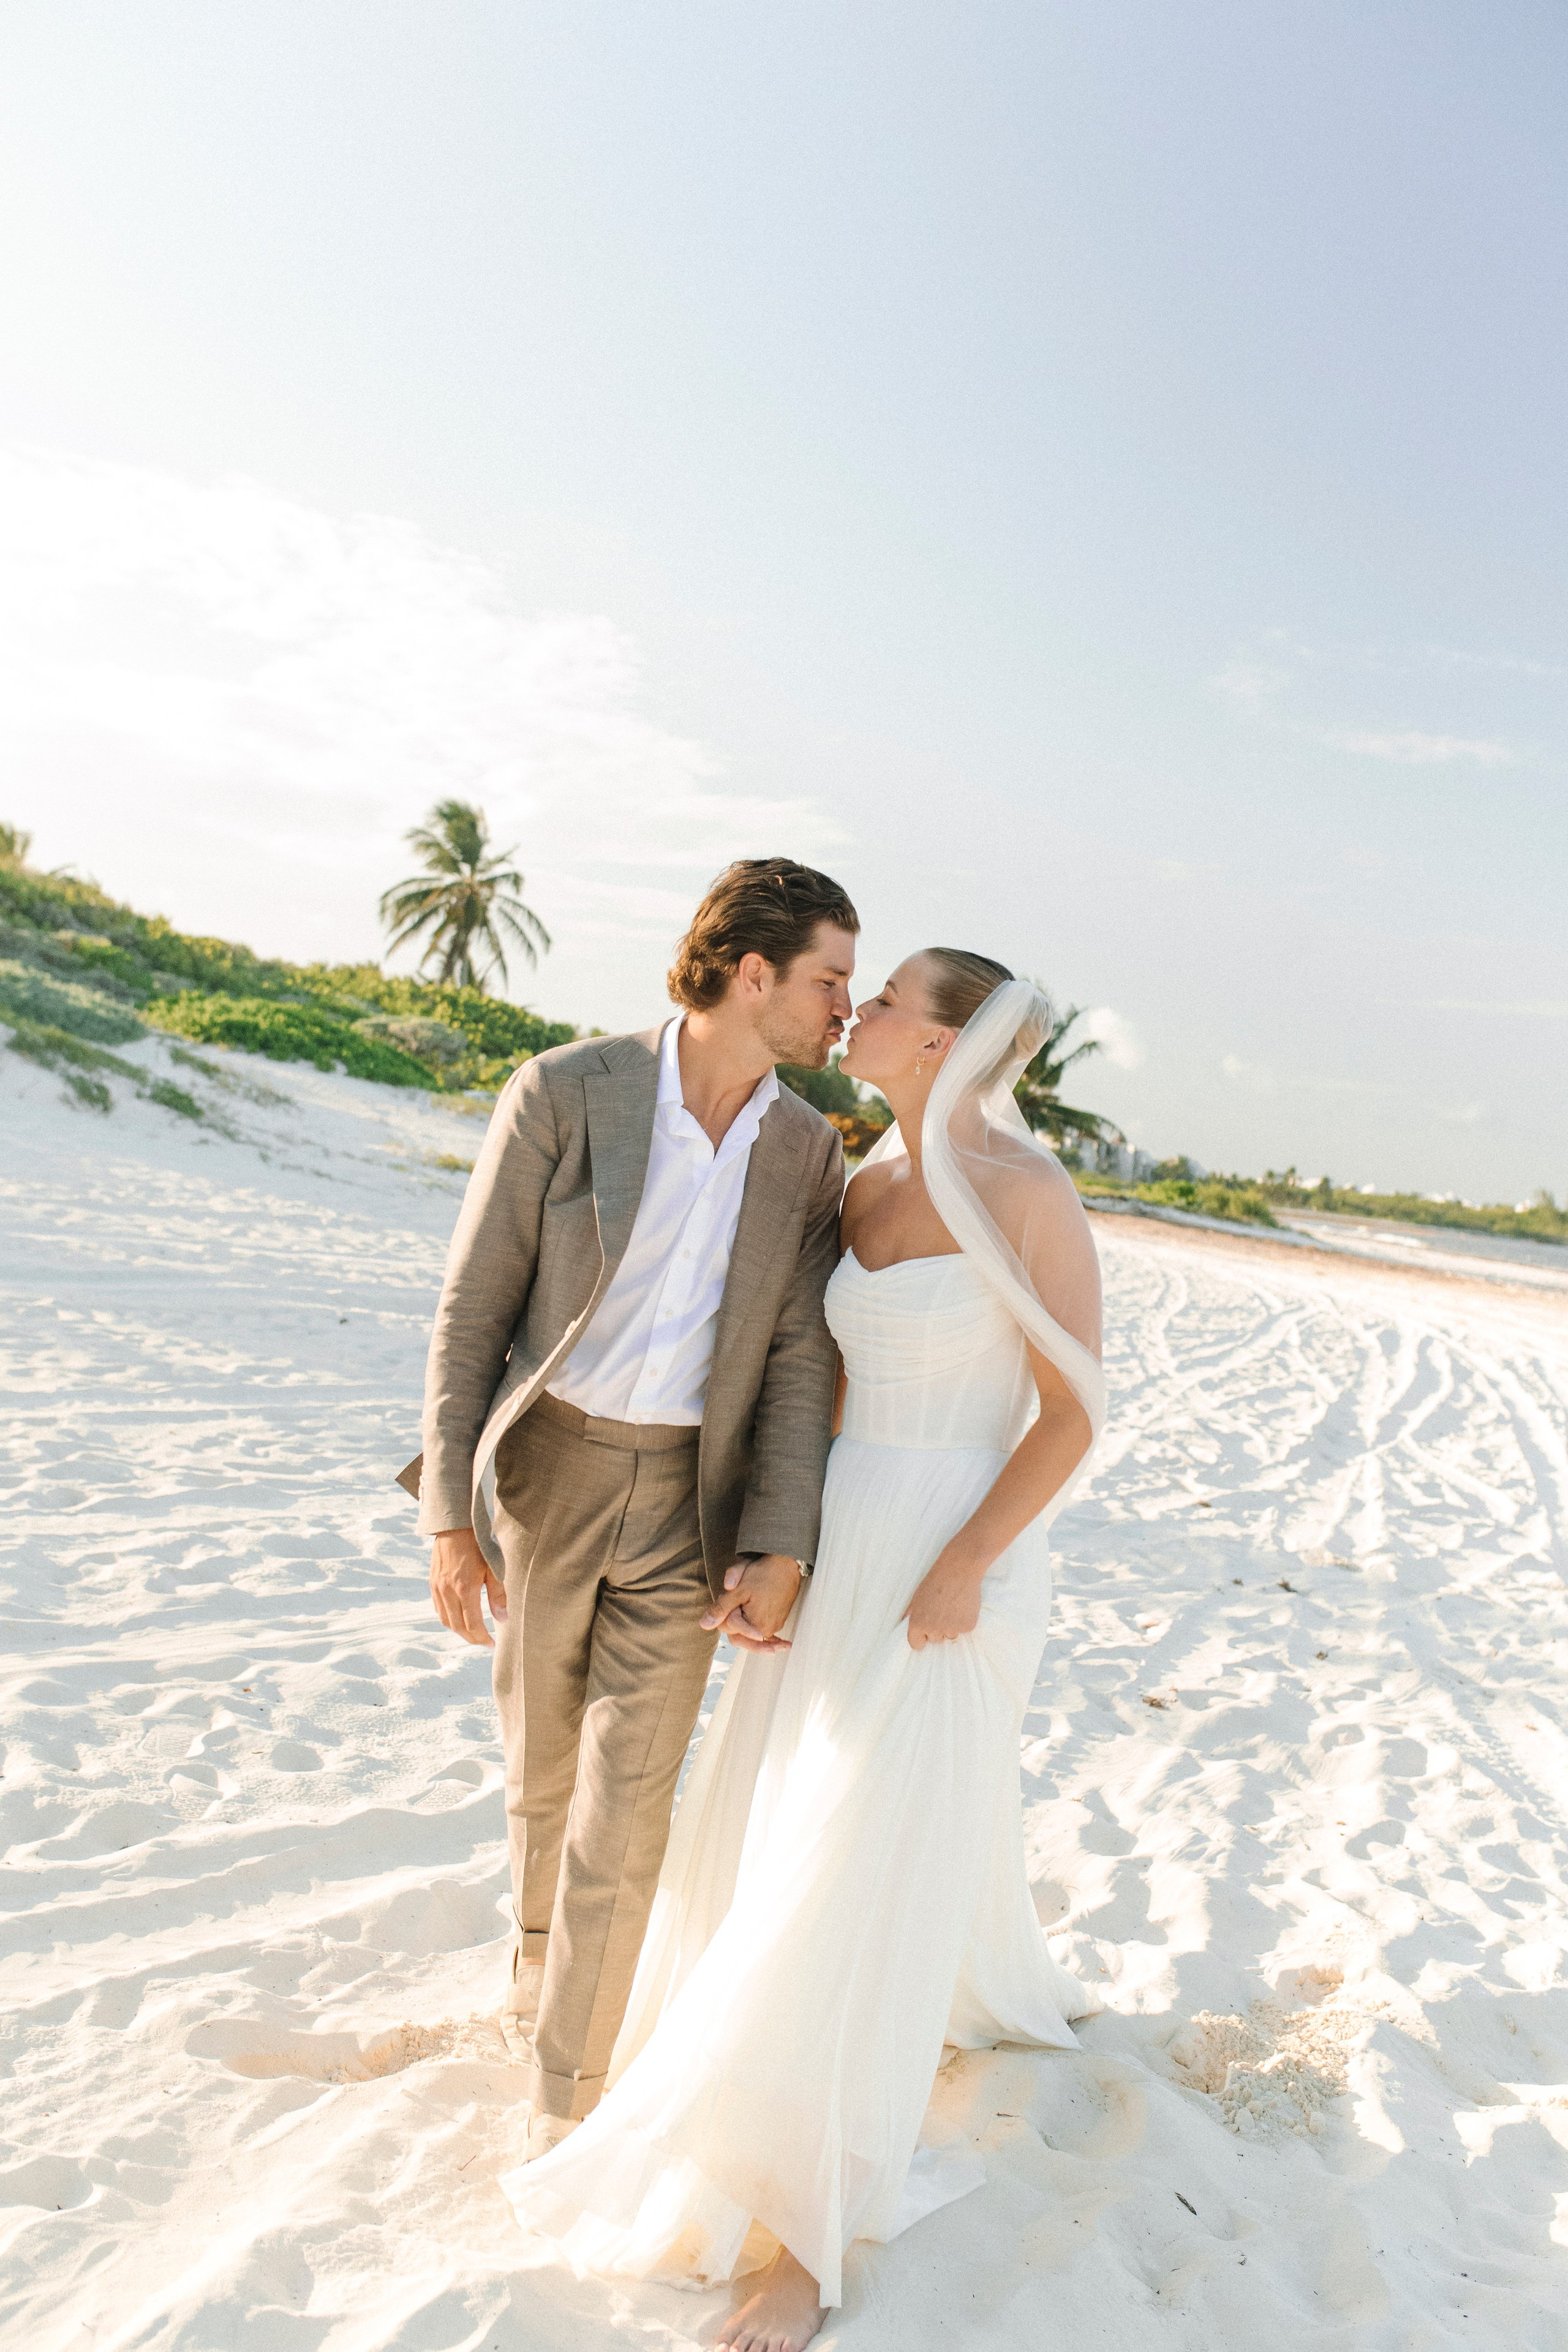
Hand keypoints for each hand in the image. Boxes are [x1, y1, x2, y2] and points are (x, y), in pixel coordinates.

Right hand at [430, 1527, 507, 1647]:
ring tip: (473, 1632)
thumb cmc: (479, 1545)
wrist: (455, 1525)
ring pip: (446, 1620)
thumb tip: (502, 1619)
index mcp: (465, 1589)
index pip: (472, 1625)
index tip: (492, 1644)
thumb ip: (498, 1595)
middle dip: (472, 1638)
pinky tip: (459, 1618)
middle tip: (484, 1641)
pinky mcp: (432, 1583)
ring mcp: (437, 1588)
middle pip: (458, 1627)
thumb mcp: (494, 1568)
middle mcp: (448, 1591)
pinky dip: (449, 1619)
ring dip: (459, 1631)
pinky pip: (438, 1609)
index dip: (483, 1638)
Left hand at [701, 1554, 802, 1651]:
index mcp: (757, 1626)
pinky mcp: (779, 1620)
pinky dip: (756, 1627)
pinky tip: (757, 1629)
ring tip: (744, 1601)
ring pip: (750, 1630)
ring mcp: (775, 1626)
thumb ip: (721, 1610)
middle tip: (735, 1601)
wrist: (787, 1564)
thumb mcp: (738, 1591)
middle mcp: (767, 1630)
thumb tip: (704, 1625)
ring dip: (743, 1621)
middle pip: (740, 1635)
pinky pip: (762, 1628)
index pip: (729, 1628)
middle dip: (733, 1620)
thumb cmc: (764, 1574)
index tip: (729, 1596)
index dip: (725, 1613)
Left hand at [903, 1545, 984, 1649]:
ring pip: (950, 1635)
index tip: (925, 1633)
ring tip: (953, 1605)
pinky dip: (964, 1620)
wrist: (959, 1569)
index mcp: (917, 1623)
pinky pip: (964, 1630)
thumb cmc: (936, 1580)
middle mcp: (933, 1629)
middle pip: (935, 1639)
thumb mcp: (917, 1597)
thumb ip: (910, 1614)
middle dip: (937, 1629)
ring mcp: (952, 1629)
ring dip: (952, 1625)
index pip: (916, 1644)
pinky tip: (963, 1605)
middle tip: (941, 1609)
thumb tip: (903, 1625)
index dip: (921, 1638)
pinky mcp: (968, 1626)